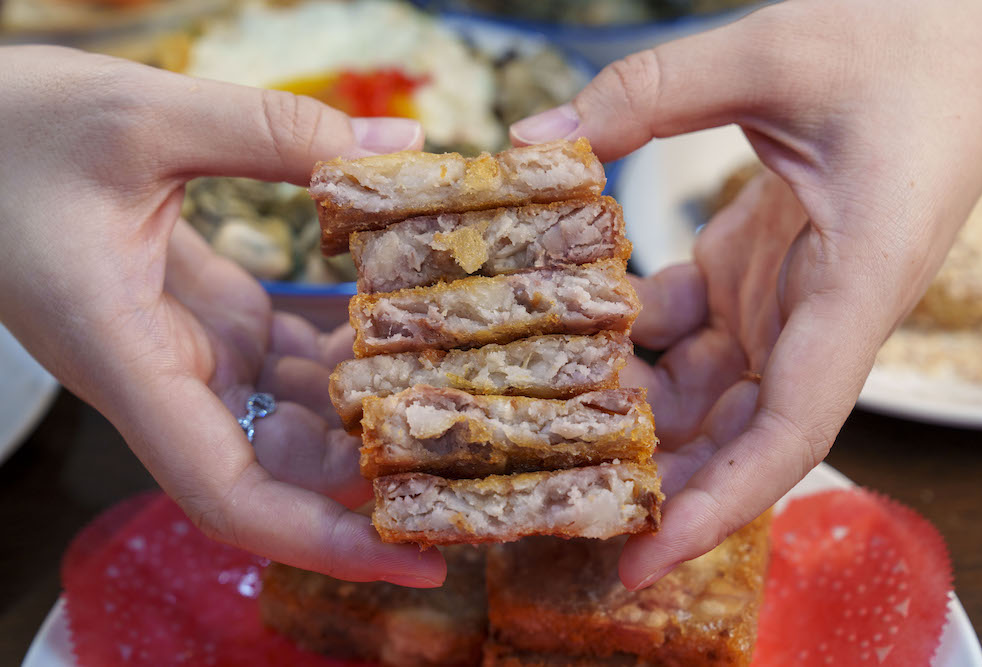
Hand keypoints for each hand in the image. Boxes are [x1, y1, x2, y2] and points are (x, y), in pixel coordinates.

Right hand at [0, 46, 445, 586]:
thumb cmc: (8, 131)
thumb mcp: (142, 119)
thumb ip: (274, 132)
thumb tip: (396, 142)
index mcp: (129, 361)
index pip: (231, 495)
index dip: (327, 543)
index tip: (416, 561)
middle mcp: (164, 377)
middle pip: (283, 468)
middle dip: (377, 477)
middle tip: (477, 457)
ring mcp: (189, 351)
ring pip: (296, 414)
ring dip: (373, 408)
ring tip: (463, 385)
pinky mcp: (207, 318)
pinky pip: (291, 359)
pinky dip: (348, 349)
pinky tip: (403, 317)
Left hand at [511, 0, 981, 587]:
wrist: (961, 32)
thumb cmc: (910, 41)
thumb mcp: (775, 52)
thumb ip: (654, 92)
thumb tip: (539, 135)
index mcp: (856, 286)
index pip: (790, 432)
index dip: (718, 505)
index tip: (647, 556)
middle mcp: (822, 315)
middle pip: (735, 434)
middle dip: (656, 475)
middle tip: (558, 494)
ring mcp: (787, 298)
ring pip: (705, 390)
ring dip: (629, 406)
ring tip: (542, 413)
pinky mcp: (757, 270)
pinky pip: (687, 329)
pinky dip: (631, 338)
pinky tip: (570, 324)